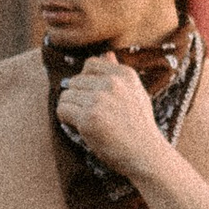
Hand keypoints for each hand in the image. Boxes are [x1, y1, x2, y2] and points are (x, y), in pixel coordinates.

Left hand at [53, 52, 162, 170]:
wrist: (146, 154)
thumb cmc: (139, 126)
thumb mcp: (136, 93)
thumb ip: (118, 73)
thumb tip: (106, 54)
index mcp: (125, 74)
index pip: (90, 64)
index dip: (86, 80)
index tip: (92, 95)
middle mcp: (112, 84)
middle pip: (75, 81)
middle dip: (78, 97)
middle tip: (91, 114)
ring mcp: (99, 100)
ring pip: (66, 95)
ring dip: (71, 109)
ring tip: (86, 121)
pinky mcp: (88, 118)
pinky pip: (62, 110)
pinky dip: (65, 119)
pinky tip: (79, 127)